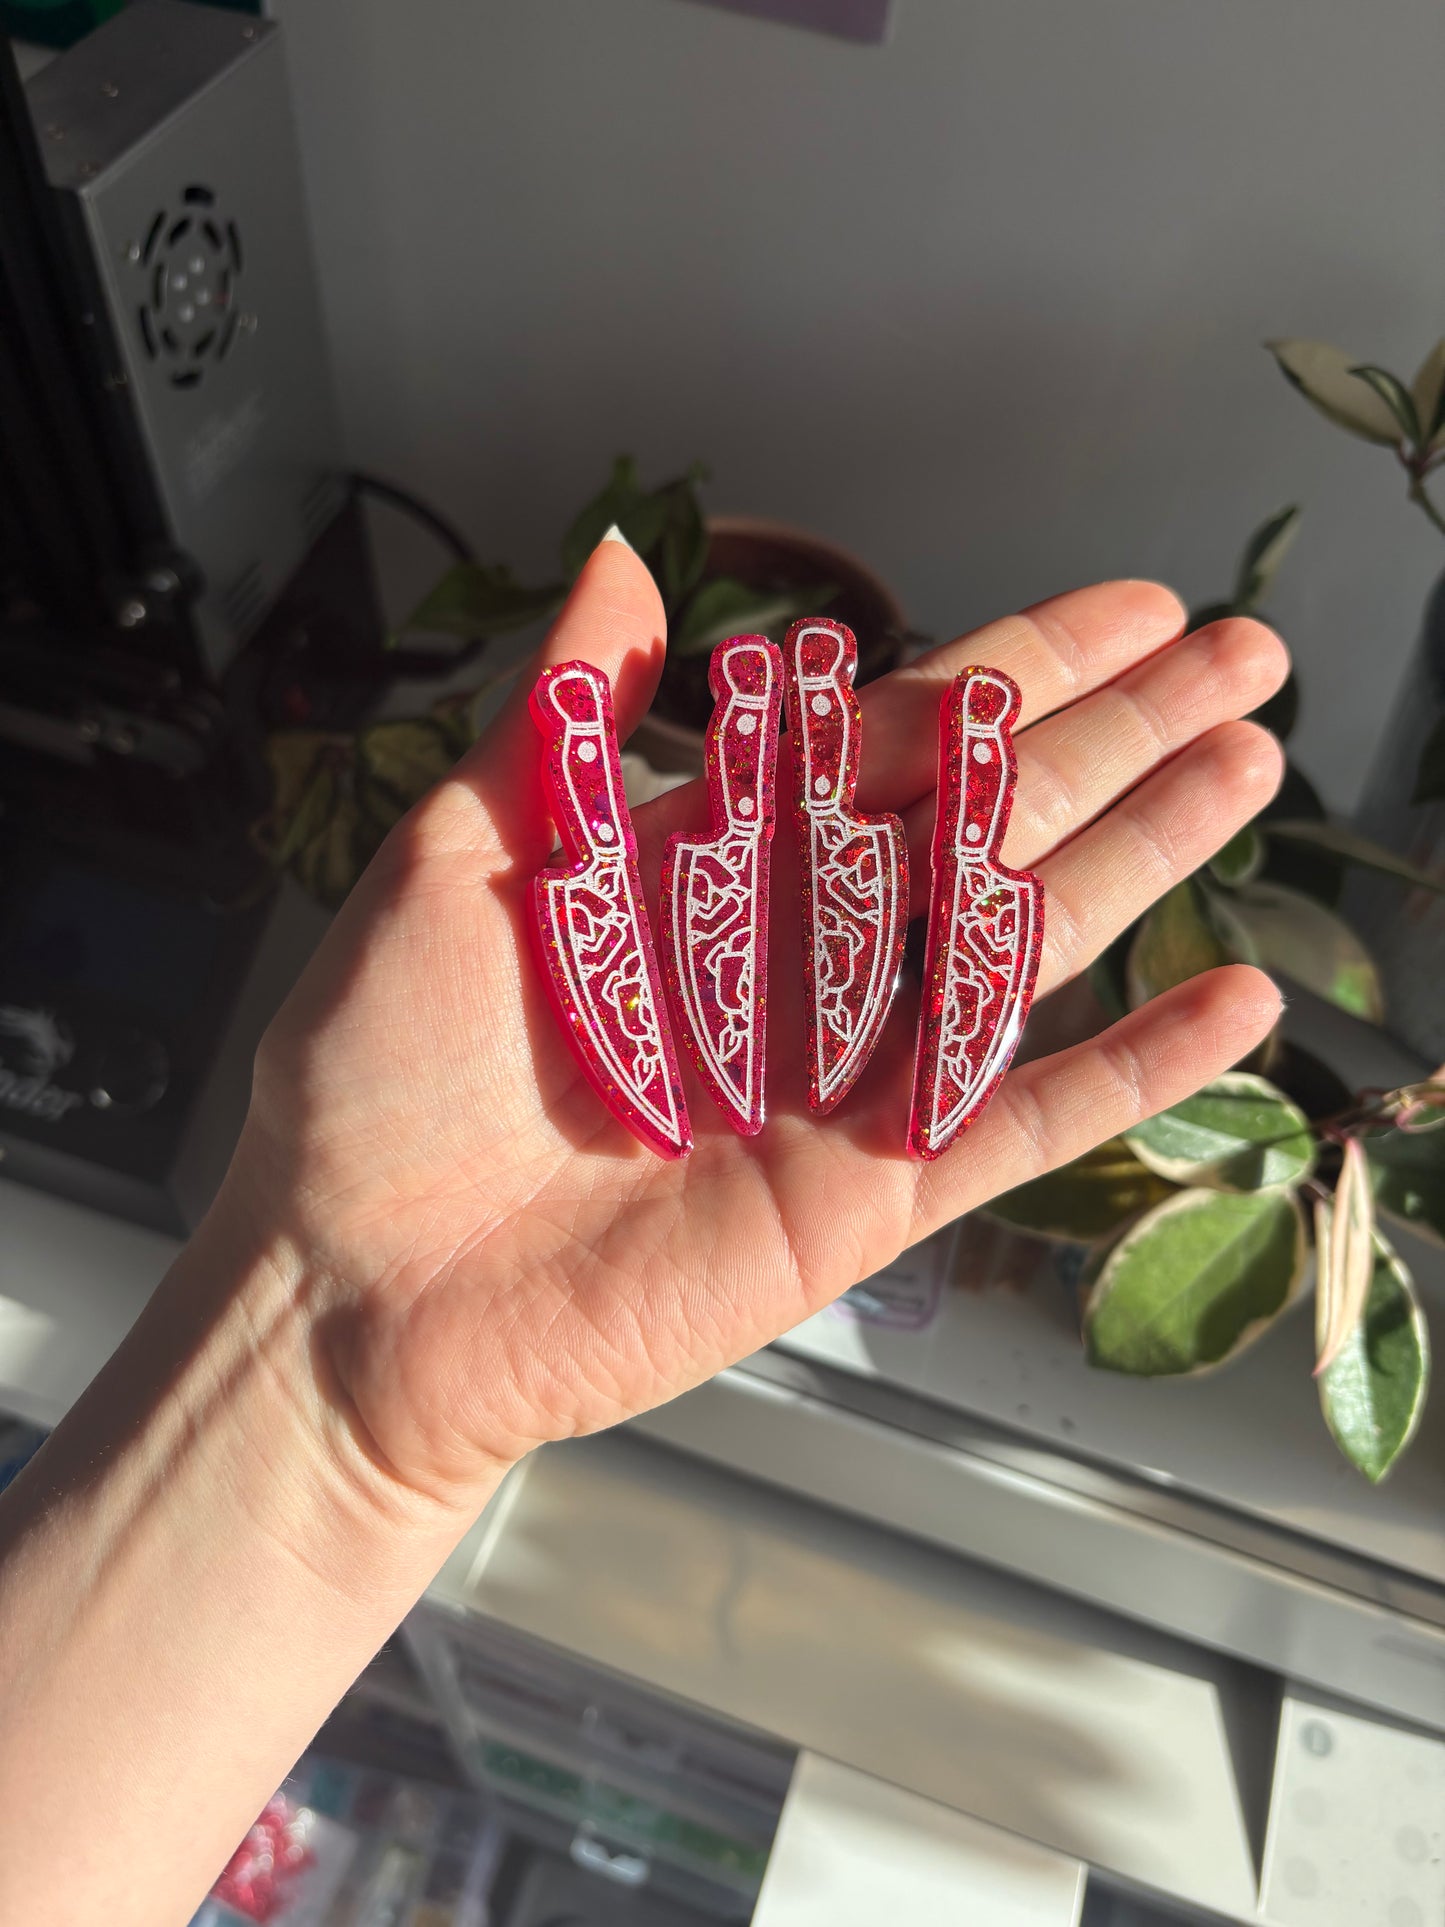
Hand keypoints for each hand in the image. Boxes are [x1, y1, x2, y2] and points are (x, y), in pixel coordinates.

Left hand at [233, 539, 1287, 1503]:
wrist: (353, 1291)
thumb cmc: (372, 1079)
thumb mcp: (451, 861)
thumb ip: (563, 718)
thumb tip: (625, 557)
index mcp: (705, 861)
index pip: (892, 738)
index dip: (1014, 667)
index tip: (1124, 608)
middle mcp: (790, 955)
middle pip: (987, 821)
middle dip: (1119, 735)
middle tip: (1244, 656)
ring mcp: (837, 1076)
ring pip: (1022, 947)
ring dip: (1145, 859)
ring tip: (1253, 771)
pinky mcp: (861, 1198)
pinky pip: (1016, 1125)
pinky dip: (1127, 1073)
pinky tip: (1230, 1010)